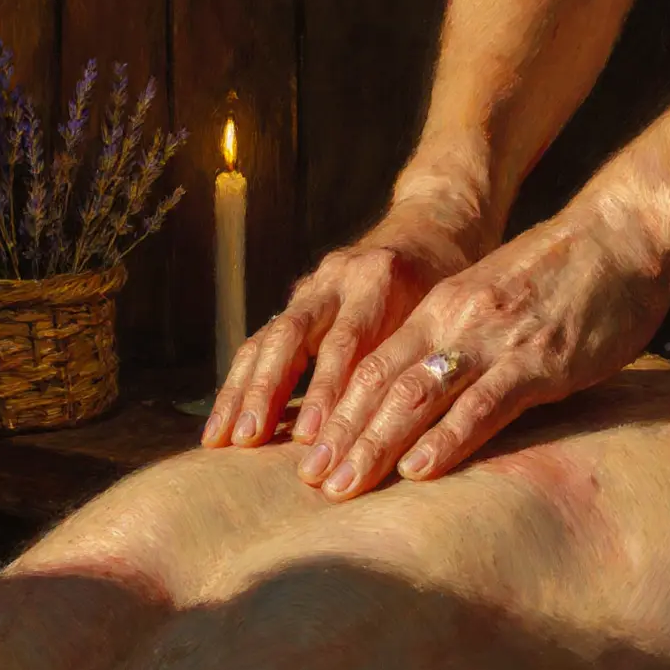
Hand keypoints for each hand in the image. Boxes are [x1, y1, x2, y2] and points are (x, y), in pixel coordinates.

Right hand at [200, 194, 482, 449]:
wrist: (429, 229)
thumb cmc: (450, 283)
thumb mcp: (445, 311)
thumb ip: (418, 356)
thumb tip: (408, 432)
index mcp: (380, 278)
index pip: (346, 341)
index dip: (325, 389)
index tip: (310, 436)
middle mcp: (337, 278)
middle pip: (290, 336)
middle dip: (265, 391)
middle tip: (247, 440)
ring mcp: (311, 288)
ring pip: (265, 339)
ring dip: (240, 391)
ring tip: (220, 439)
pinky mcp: (296, 301)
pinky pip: (261, 343)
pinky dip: (240, 383)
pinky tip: (223, 422)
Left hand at [297, 202, 669, 500]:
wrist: (623, 234)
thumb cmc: (563, 273)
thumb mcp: (492, 299)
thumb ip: (458, 338)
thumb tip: (429, 391)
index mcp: (440, 308)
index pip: (370, 365)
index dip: (336, 411)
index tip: (309, 452)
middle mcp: (454, 322)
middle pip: (380, 384)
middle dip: (341, 436)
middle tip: (309, 481)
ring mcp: (494, 341)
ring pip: (417, 395)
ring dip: (375, 444)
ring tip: (343, 485)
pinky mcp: (538, 362)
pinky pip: (482, 404)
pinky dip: (446, 438)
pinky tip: (419, 469)